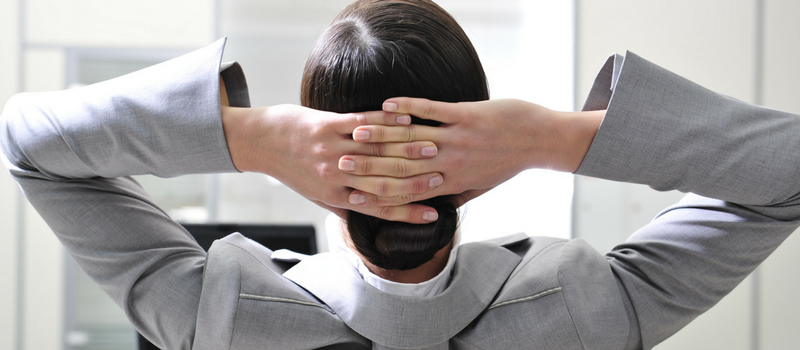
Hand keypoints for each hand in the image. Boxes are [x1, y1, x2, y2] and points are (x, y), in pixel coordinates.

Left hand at [221, 104, 442, 222]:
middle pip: (383, 181)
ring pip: (377, 152)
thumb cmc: (292, 170)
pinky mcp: (326, 124)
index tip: (434, 215)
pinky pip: (362, 123)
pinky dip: (386, 122)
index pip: (378, 209)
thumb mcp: (318, 194)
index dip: (407, 213)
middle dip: (416, 180)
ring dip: (408, 149)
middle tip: (443, 177)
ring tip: (434, 147)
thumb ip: (346, 204)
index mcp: (335, 197)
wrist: (259, 142)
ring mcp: (330, 149)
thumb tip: (376, 214)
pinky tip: (407, 120)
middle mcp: (334, 176)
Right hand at [340, 98, 604, 206]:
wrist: (541, 140)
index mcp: (452, 183)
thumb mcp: (481, 186)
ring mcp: (459, 138)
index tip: (354, 189)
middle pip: (402, 166)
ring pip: (412, 138)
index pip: (408, 191)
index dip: (379, 191)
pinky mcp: (467, 115)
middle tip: (340, 161)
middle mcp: (452, 163)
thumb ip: (455, 196)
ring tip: (356, 132)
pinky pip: (432, 110)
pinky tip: (388, 104)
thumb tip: (432, 208)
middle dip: (370, 164)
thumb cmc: (508, 163)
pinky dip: (408, 106)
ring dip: (382, 134)